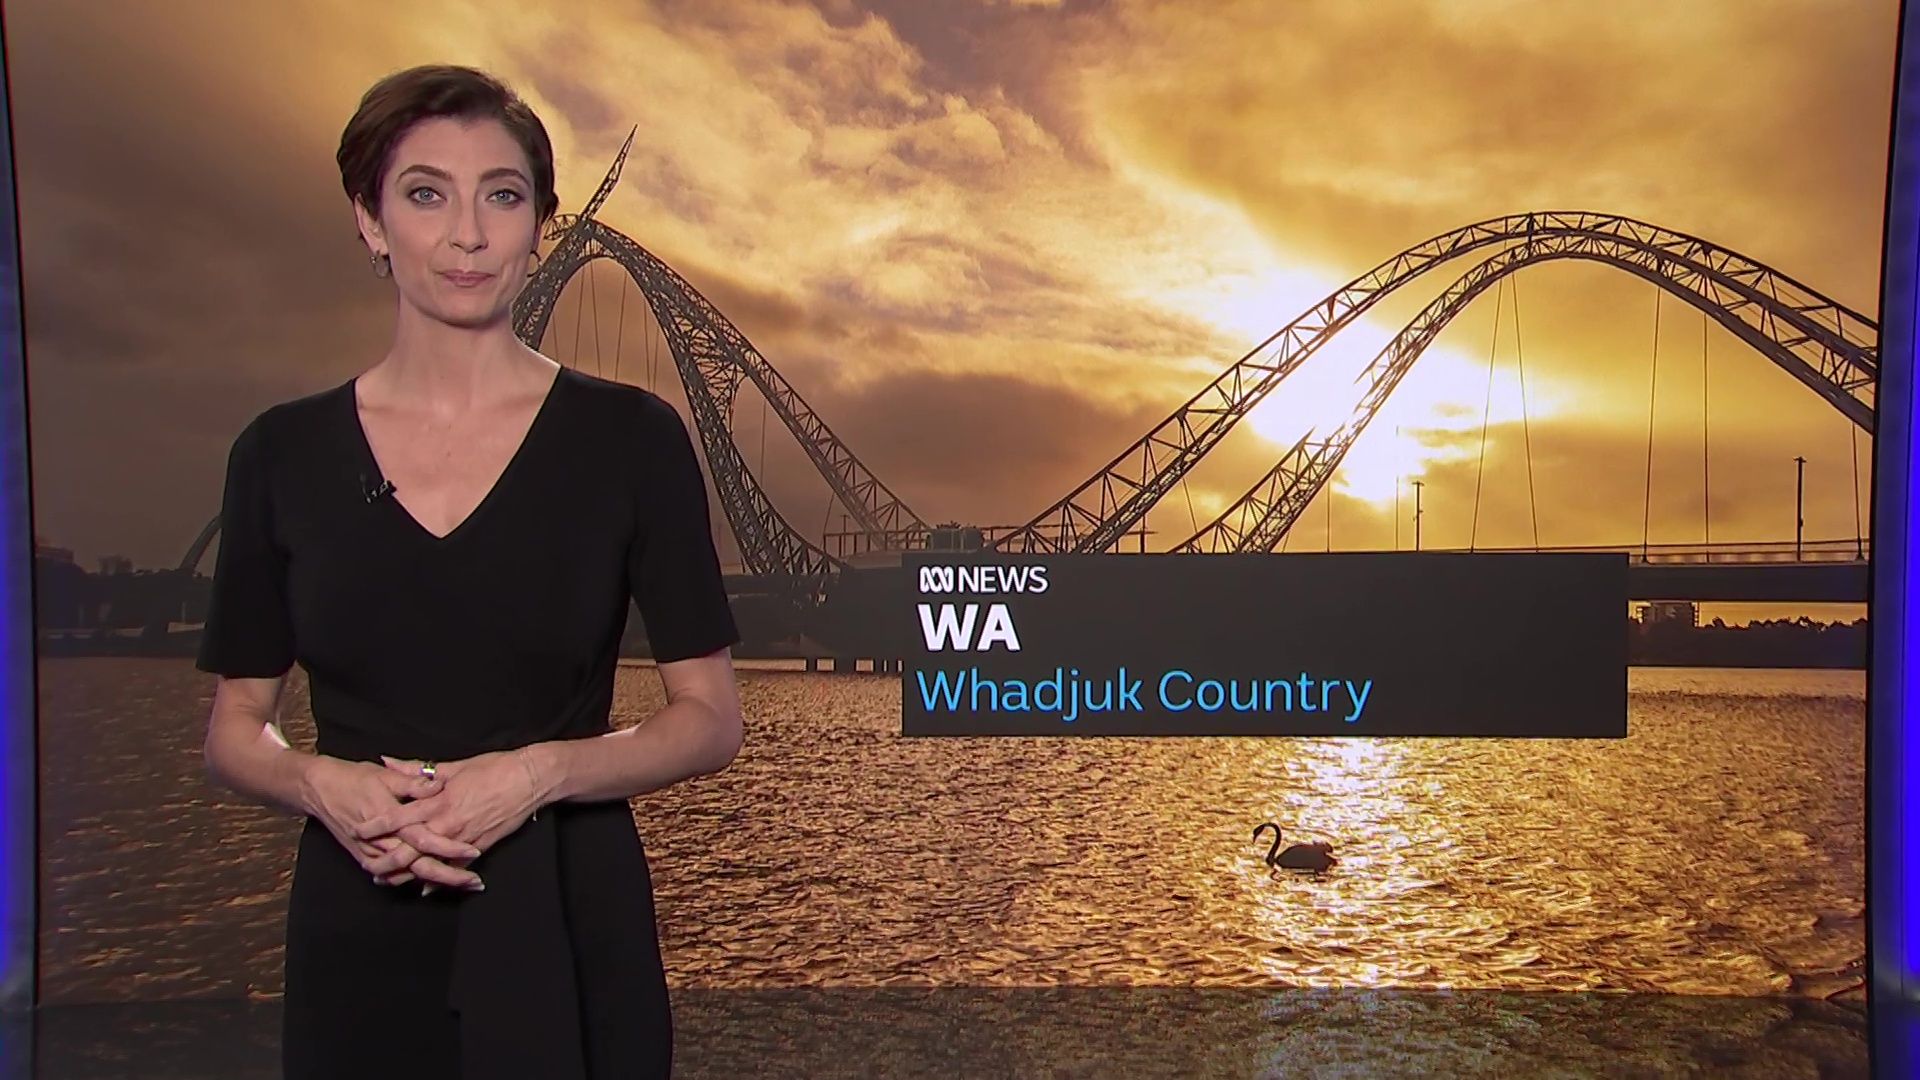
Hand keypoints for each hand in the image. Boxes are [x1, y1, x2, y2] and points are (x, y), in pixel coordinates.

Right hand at [297, 756, 483, 890]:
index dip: (451, 847)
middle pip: (420, 866)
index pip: (426, 839)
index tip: (476, 850)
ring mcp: (372, 853)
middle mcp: (382, 841)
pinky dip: (411, 880)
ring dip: (434, 881)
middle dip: (449, 876)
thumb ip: (413, 782)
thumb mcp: (385, 777)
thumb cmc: (353, 778)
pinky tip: (431, 886)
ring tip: (463, 884)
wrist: (317, 788)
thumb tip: (438, 784)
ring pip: (408, 875)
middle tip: (476, 883)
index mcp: (392, 819)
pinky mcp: (365, 857)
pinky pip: (391, 875)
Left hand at [355, 750, 550, 890]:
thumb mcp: (453, 766)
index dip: (375, 825)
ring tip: (389, 881)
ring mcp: (463, 839)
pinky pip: (455, 868)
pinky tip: (426, 889)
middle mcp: (447, 823)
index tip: (356, 829)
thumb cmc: (493, 768)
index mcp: (438, 800)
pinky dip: (440, 880)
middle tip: (367, 868)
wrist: (529, 779)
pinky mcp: (479, 847)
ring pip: (429, 863)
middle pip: (408, 848)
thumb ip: (417, 769)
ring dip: (408, 874)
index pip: (397, 816)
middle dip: (386, 861)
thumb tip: (388, 761)